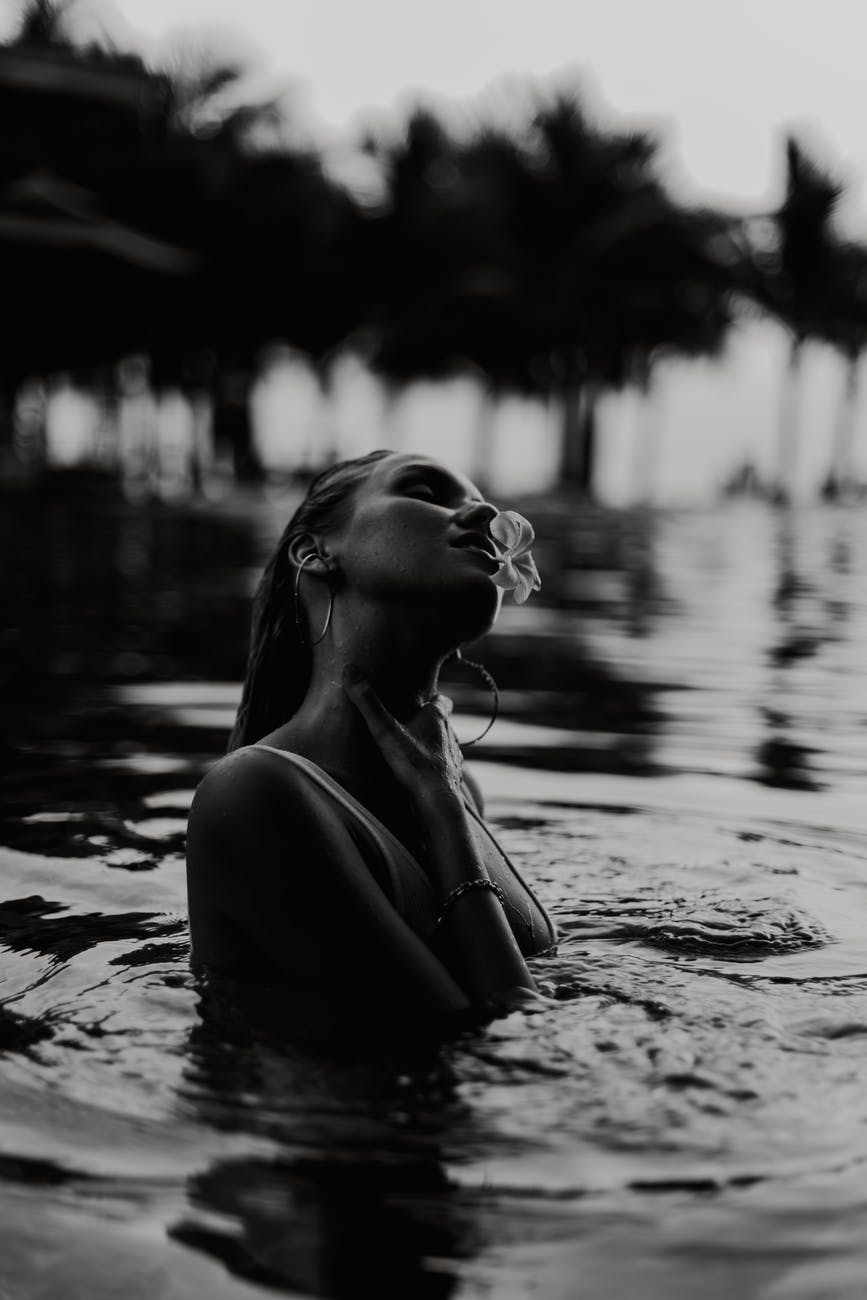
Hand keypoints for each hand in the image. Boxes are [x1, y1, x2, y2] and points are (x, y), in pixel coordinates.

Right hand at [342, 665, 463, 808]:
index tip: (424, 699)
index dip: (434, 699)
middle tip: (410, 724)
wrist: (437, 802)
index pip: (442, 701)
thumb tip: (350, 671)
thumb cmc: (414, 764)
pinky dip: (434, 769)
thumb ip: (368, 703)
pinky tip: (420, 776)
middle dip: (429, 723)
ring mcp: (452, 759)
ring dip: (432, 747)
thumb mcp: (385, 731)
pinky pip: (443, 769)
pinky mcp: (450, 779)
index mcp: (437, 719)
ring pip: (444, 747)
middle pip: (443, 724)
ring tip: (413, 751)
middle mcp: (449, 736)